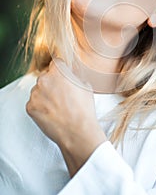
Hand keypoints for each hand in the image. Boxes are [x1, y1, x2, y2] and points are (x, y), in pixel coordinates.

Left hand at [26, 58, 106, 175]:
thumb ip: (73, 76)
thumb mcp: (85, 85)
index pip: (56, 63)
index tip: (62, 77)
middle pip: (45, 77)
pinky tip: (52, 113)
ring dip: (45, 95)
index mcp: (58, 71)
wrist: (77, 132)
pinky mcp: (30, 107)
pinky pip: (34, 103)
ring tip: (58, 107)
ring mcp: (35, 93)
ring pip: (38, 90)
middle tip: (62, 95)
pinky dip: (40, 107)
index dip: (61, 71)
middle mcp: (43, 79)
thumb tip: (69, 76)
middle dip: (52, 83)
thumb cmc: (84, 109)